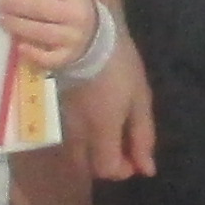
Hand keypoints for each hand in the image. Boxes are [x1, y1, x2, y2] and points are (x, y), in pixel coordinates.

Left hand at [0, 0, 102, 73]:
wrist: (95, 34)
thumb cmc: (70, 8)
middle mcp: (74, 13)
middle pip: (38, 7)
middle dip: (14, 5)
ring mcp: (72, 37)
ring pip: (40, 32)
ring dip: (17, 25)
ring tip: (2, 20)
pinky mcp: (67, 57)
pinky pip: (46, 57)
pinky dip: (31, 52)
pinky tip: (19, 46)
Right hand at [67, 28, 156, 180]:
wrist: (85, 35)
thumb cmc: (119, 66)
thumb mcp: (140, 99)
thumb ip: (143, 136)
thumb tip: (147, 170)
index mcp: (101, 130)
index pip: (107, 170)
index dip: (123, 170)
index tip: (136, 158)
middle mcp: (78, 132)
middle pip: (87, 167)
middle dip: (106, 164)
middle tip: (122, 147)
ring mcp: (65, 120)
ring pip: (76, 152)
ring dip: (94, 151)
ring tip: (111, 132)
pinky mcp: (58, 109)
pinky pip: (70, 135)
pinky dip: (84, 137)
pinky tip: (96, 119)